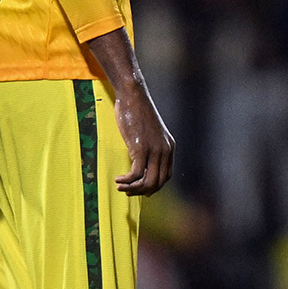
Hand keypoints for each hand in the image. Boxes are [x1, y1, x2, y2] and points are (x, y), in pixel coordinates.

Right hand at [86, 27, 174, 195]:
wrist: (133, 96)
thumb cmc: (137, 112)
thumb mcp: (149, 132)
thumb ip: (150, 147)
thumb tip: (141, 163)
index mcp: (169, 146)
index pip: (166, 176)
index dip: (153, 186)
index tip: (139, 189)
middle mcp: (165, 150)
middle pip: (158, 182)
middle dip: (142, 191)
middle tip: (127, 192)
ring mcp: (154, 150)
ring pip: (148, 182)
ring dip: (133, 189)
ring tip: (121, 187)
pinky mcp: (141, 148)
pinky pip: (136, 174)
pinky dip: (126, 181)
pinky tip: (118, 179)